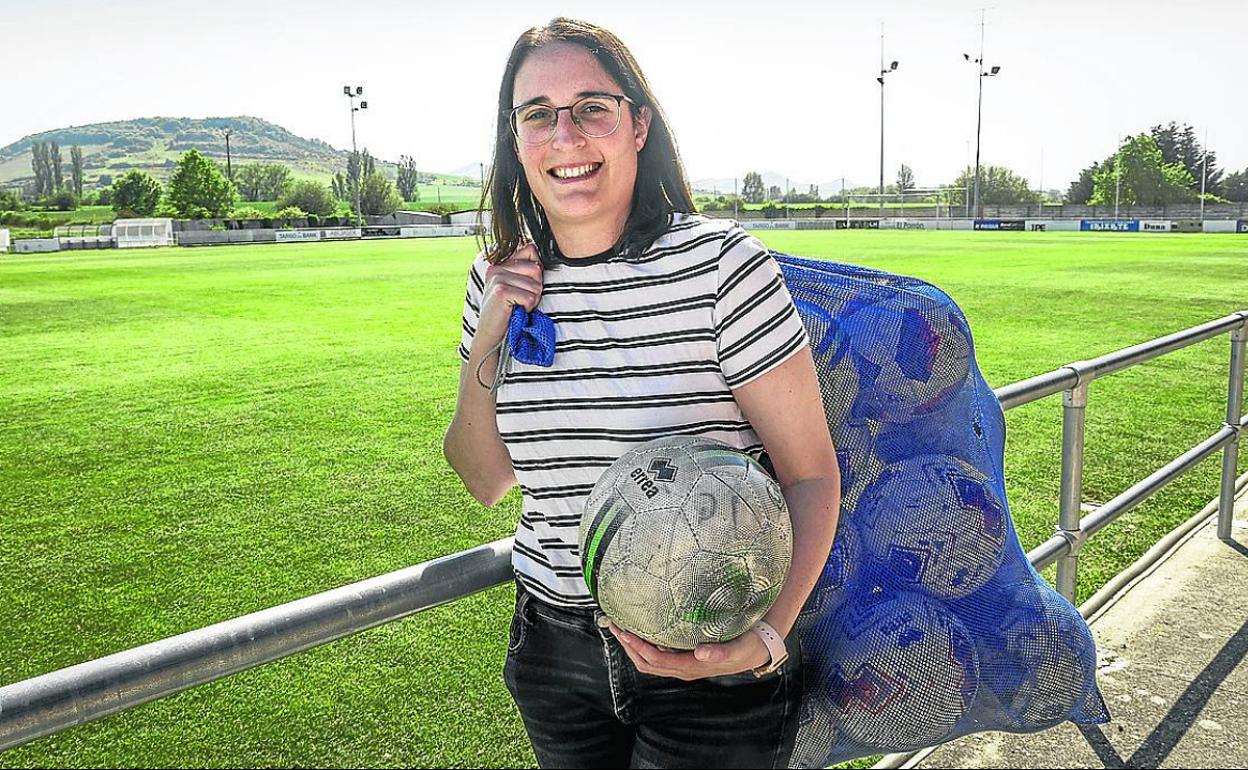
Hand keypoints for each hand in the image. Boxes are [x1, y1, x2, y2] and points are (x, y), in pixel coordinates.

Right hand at [477, 242, 542, 348]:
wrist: (492, 336)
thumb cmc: (509, 313)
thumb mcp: (518, 287)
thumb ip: (527, 269)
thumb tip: (539, 255)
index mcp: (500, 263)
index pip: (531, 249)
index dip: (536, 271)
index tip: (524, 287)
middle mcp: (496, 267)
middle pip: (536, 268)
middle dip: (535, 288)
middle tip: (521, 300)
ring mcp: (497, 278)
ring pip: (535, 285)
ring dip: (532, 300)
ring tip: (517, 307)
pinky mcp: (500, 291)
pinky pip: (530, 297)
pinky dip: (527, 308)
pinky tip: (515, 312)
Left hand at [608, 623, 770, 680]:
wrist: (758, 648)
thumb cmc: (747, 646)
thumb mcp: (738, 649)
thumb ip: (720, 652)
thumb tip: (701, 653)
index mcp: (693, 667)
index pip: (657, 660)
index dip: (638, 647)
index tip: (625, 631)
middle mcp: (684, 668)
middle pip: (647, 662)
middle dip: (628, 646)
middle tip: (614, 625)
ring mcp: (683, 664)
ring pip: (650, 660)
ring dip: (633, 646)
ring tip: (620, 627)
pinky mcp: (685, 656)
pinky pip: (658, 654)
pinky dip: (644, 644)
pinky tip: (639, 630)